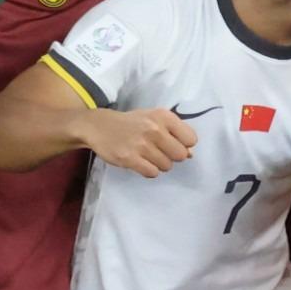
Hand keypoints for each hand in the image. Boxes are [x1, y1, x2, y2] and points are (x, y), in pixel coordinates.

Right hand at [82, 104, 199, 176]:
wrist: (99, 126)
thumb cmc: (131, 123)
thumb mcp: (154, 119)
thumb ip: (174, 133)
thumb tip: (191, 154)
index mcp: (163, 116)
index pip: (191, 139)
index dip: (184, 144)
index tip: (173, 143)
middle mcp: (154, 129)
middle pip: (181, 155)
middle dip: (172, 156)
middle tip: (159, 151)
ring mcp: (142, 145)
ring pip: (167, 166)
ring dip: (159, 164)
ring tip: (147, 155)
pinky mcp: (129, 158)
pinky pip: (152, 173)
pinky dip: (149, 170)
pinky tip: (141, 162)